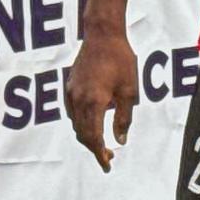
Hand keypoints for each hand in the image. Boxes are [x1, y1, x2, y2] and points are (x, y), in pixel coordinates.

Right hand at [68, 30, 139, 173]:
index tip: (107, 165)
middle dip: (94, 149)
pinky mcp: (70, 86)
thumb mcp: (129, 91)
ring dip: (88, 137)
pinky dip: (81, 123)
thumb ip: (124, 118)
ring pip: (76, 125)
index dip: (100, 154)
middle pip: (82, 135)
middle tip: (109, 157)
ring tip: (103, 142)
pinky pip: (72, 113)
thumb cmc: (121, 60)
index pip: (93, 138)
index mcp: (94, 102)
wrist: (103, 34)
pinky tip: (93, 122)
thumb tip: (120, 140)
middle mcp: (78, 100)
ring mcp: (71, 93)